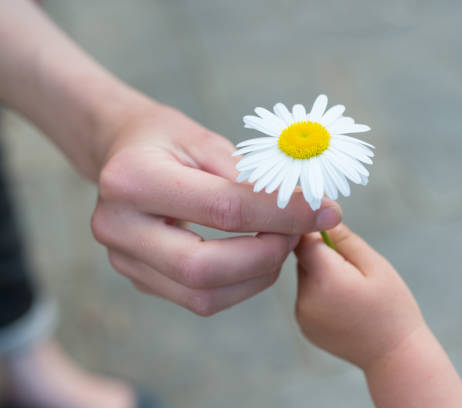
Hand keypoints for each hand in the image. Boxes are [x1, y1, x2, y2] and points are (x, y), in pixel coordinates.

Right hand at [91, 104, 342, 315]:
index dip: (282, 214)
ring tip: (280, 242)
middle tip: (298, 235)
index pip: (223, 208)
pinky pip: (199, 300)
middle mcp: (118, 227)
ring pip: (203, 296)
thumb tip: (308, 209)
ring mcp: (124, 260)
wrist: (121, 154)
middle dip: (266, 256)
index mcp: (132, 180)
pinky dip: (240, 284)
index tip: (326, 211)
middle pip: (204, 269)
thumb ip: (251, 177)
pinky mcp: (139, 279)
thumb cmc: (167, 140)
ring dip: (257, 276)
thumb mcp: (206, 140)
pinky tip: (256, 257)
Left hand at [294, 224, 423, 369]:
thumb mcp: (375, 265)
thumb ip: (345, 240)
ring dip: (320, 273)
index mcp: (325, 279)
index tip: (334, 232)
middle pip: (303, 258)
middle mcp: (306, 298)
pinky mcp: (304, 326)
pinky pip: (306, 296)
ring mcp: (302, 315)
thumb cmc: (392, 307)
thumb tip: (322, 219)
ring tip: (351, 288)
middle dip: (323, 254)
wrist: (394, 356)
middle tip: (352, 266)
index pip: (305, 241)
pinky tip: (344, 303)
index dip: (318, 232)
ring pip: (304, 277)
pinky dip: (320, 293)